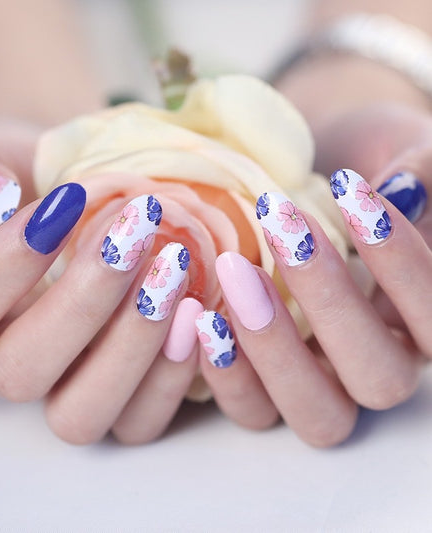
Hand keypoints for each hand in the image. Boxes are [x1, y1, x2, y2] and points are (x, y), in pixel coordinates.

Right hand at [0, 120, 196, 444]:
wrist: (87, 192)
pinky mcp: (124, 397)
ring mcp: (68, 387)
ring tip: (173, 269)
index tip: (65, 202)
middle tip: (133, 234)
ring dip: (131, 346)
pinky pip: (140, 421)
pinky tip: (199, 309)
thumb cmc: (31, 175)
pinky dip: (174, 373)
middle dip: (82, 303)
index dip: (3, 268)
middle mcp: (10, 360)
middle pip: (20, 376)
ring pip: (81, 416)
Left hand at [197, 102, 430, 446]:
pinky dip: (226, 373)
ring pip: (317, 413)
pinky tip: (200, 316)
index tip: (349, 191)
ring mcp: (318, 382)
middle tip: (284, 229)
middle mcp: (376, 362)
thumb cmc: (355, 162)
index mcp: (419, 318)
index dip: (400, 263)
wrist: (304, 171)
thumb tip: (401, 194)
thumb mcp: (394, 148)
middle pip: (379, 378)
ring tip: (233, 269)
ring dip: (273, 348)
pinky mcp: (262, 387)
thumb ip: (418, 169)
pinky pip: (253, 411)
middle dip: (330, 303)